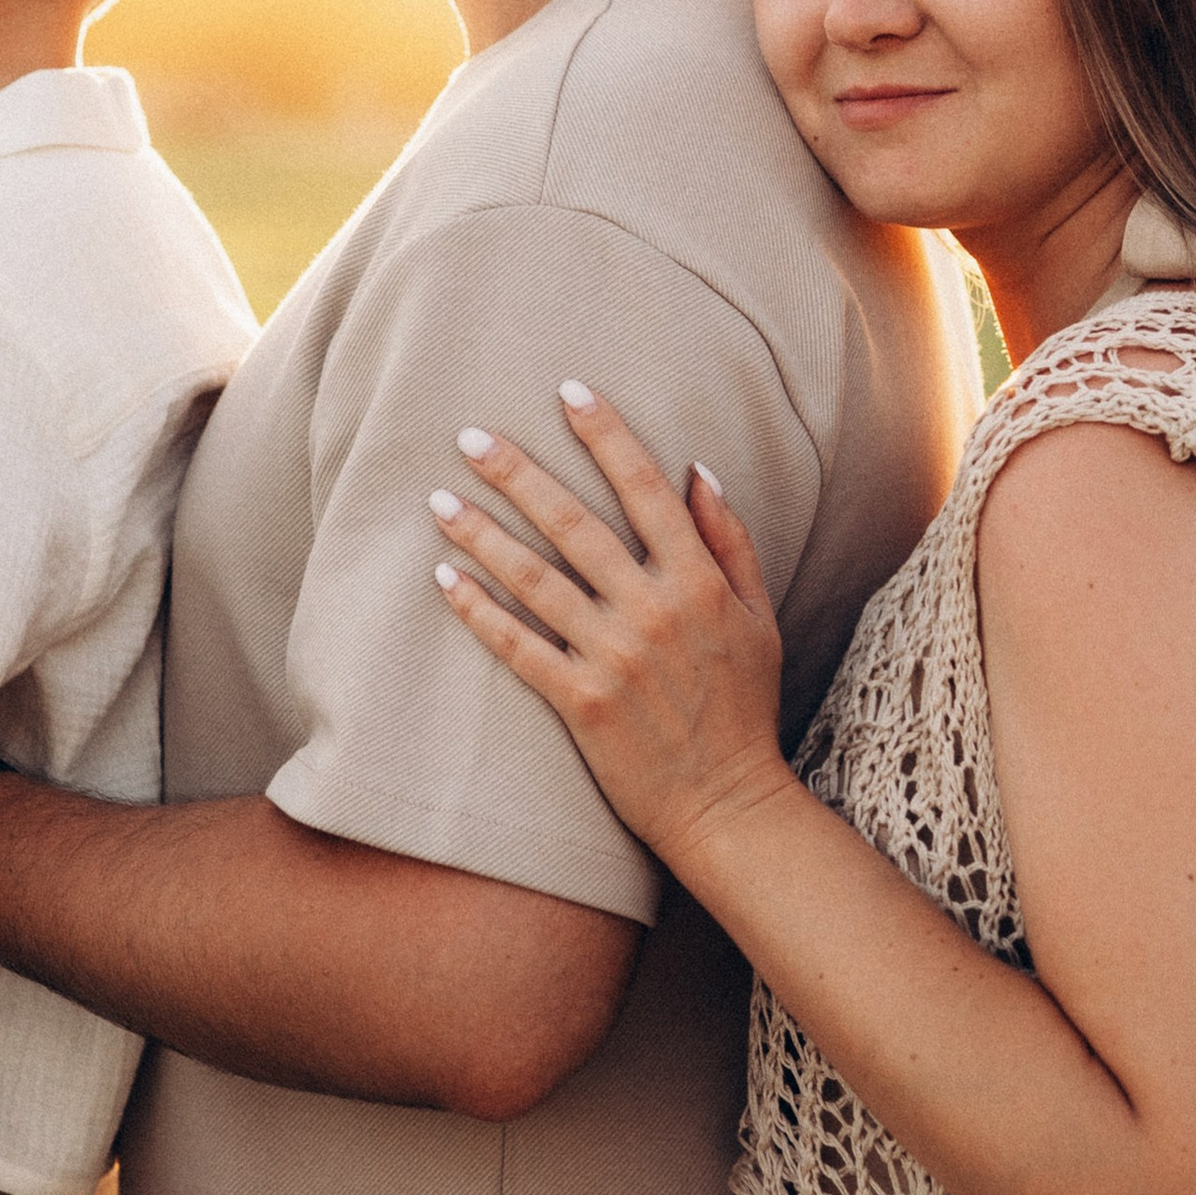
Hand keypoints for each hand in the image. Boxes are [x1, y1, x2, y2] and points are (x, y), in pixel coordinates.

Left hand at [430, 383, 796, 872]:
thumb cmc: (743, 708)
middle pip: (574, 524)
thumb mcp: (757, 617)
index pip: (646, 489)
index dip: (606, 435)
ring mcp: (614, 658)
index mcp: (697, 582)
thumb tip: (698, 469)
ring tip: (438, 499)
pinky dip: (478, 610)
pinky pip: (518, 647)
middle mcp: (653, 611)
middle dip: (517, 473)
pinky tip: (443, 577)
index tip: (569, 390)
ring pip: (535, 579)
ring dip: (482, 534)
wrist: (727, 804)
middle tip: (468, 434)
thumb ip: (730, 541)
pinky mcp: (581, 703)